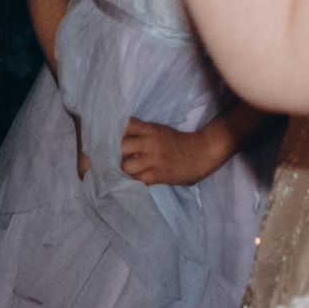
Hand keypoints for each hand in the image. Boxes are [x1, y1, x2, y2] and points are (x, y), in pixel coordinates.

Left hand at [119, 115, 240, 186]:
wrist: (200, 153)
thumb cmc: (176, 142)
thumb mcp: (158, 130)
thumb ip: (139, 132)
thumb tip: (115, 137)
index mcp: (149, 129)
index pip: (123, 126)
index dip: (113, 134)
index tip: (108, 140)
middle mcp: (150, 143)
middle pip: (120, 147)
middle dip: (113, 154)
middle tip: (114, 159)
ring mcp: (154, 160)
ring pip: (126, 166)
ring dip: (122, 170)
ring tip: (124, 171)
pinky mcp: (158, 175)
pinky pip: (137, 180)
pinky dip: (132, 181)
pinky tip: (134, 179)